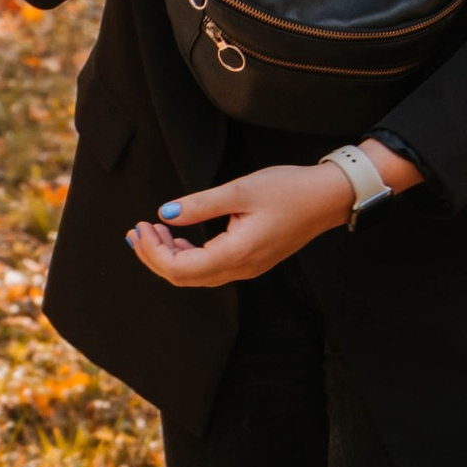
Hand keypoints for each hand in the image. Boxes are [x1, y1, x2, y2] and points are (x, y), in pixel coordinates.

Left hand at [128, 158, 371, 288]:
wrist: (329, 197)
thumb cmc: (289, 189)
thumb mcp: (240, 189)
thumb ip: (200, 204)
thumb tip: (165, 213)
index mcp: (236, 255)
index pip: (180, 269)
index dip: (153, 252)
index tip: (141, 226)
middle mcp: (241, 270)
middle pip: (183, 277)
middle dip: (154, 256)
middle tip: (136, 231)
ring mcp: (247, 269)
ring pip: (196, 275)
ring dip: (169, 256)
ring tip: (152, 231)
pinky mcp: (251, 261)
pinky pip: (211, 268)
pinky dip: (188, 255)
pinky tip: (178, 237)